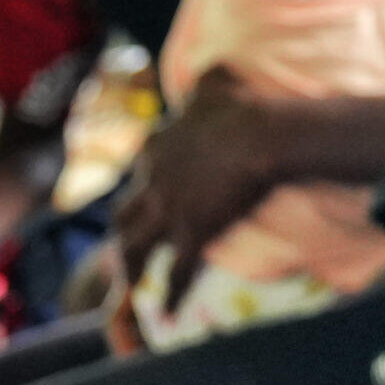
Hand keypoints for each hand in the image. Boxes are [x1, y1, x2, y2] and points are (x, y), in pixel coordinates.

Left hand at [115, 66, 274, 309]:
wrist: (263, 135)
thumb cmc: (245, 107)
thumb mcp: (217, 85)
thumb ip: (208, 82)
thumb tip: (213, 69)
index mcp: (157, 147)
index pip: (141, 170)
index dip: (144, 186)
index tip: (148, 197)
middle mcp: (152, 180)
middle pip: (124, 214)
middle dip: (121, 232)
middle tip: (124, 248)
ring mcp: (168, 210)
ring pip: (135, 247)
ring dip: (131, 270)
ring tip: (131, 289)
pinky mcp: (189, 234)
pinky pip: (175, 272)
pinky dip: (169, 296)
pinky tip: (168, 316)